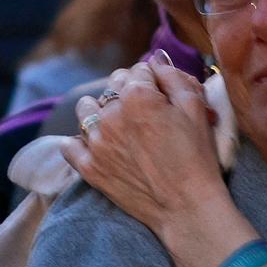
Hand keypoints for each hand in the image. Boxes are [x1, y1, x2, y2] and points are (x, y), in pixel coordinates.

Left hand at [62, 57, 227, 246]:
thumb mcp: (195, 108)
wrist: (186, 206)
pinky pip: (69, 145)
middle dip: (127, 93)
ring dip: (99, 111)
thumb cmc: (196, 157)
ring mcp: (97, 142)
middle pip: (112, 86)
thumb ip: (173, 77)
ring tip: (118, 126)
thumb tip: (155, 60)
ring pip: (85, 110)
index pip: (138, 70)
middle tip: (146, 113)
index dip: (153, 81)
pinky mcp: (90, 168)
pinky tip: (96, 145)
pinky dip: (80, 142)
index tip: (162, 96)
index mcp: (138, 95)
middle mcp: (111, 114)